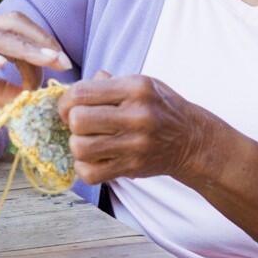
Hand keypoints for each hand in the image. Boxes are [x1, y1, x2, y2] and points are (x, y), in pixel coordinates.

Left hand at [56, 72, 215, 184]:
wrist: (191, 140)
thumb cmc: (160, 108)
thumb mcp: (142, 84)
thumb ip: (107, 83)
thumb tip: (72, 89)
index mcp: (136, 88)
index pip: (82, 92)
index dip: (67, 100)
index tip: (70, 106)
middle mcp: (136, 116)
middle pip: (79, 120)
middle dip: (71, 122)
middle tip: (77, 124)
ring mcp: (135, 144)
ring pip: (81, 148)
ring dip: (77, 145)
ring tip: (86, 141)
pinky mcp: (133, 168)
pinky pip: (91, 173)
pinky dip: (84, 167)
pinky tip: (92, 159)